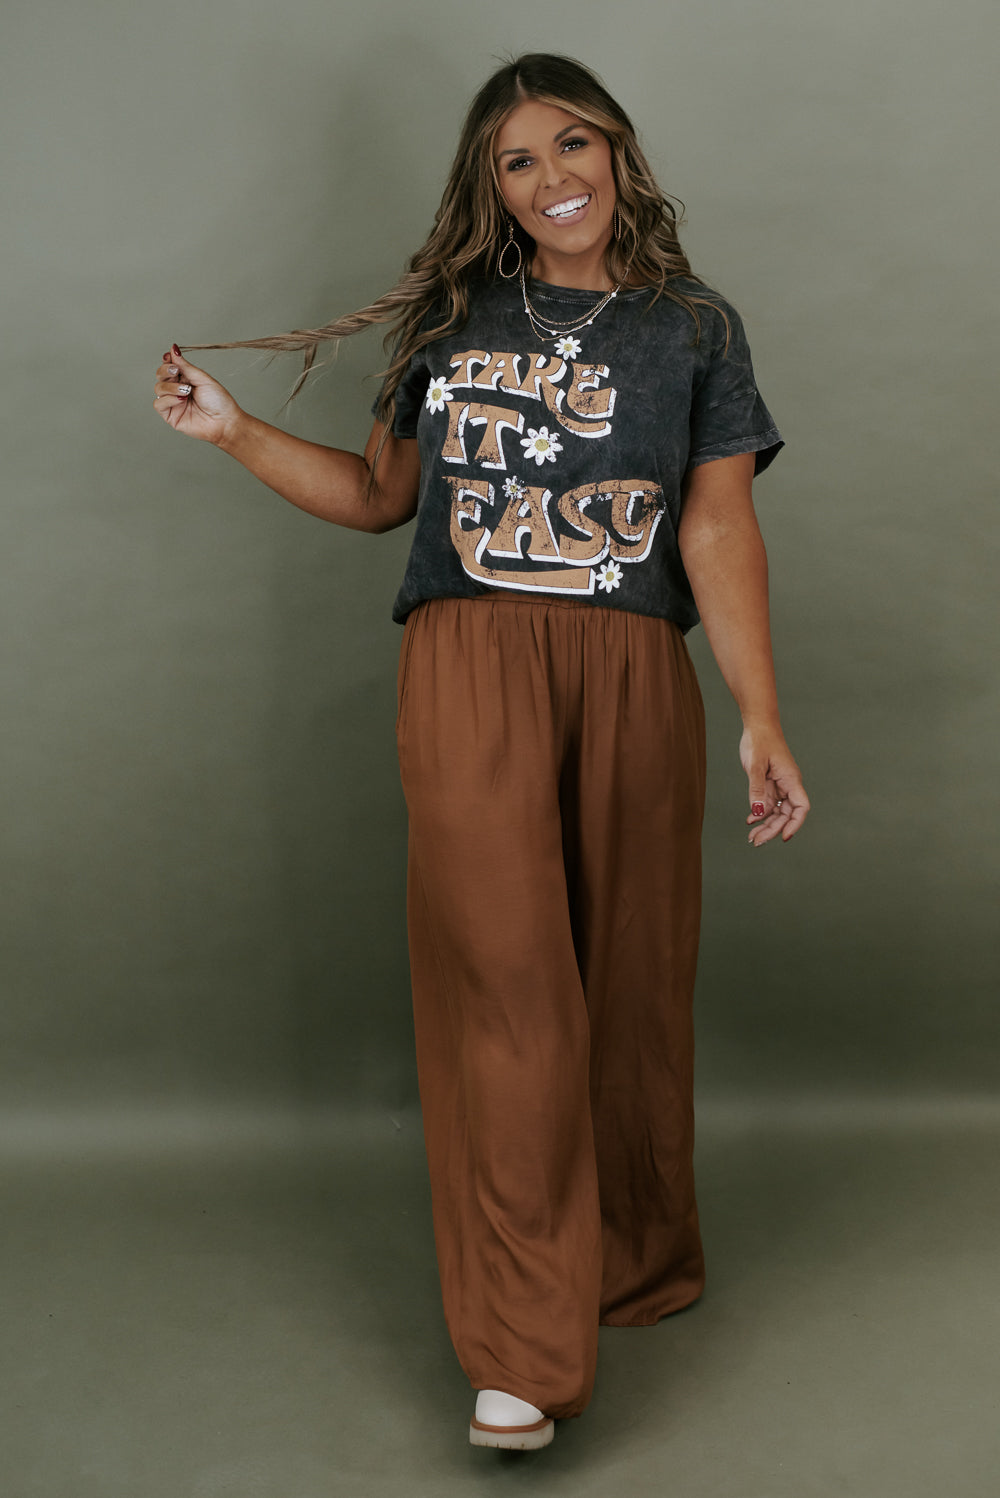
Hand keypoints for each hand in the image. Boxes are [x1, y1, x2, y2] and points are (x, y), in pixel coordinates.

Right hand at [152, 344, 242, 445]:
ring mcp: (173, 402)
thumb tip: (173, 349)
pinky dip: (168, 399)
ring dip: (171, 387)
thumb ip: (185, 366)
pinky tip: (181, 400)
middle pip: (160, 375)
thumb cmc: (218, 401)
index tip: (170, 357)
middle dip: (165, 370)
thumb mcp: (202, 378)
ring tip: (186, 391)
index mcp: (185, 379)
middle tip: (176, 371)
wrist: (224, 421)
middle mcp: (177, 389)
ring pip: (158, 388)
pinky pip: (159, 404)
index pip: (168, 366)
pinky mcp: (170, 416)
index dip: (167, 361)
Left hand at [740, 723, 809, 845]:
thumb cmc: (759, 740)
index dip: (795, 824)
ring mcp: (779, 785)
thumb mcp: (755, 765)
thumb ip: (756, 789)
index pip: (801, 807)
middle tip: (756, 841)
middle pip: (786, 814)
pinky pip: (767, 803)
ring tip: (752, 837)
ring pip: (776, 811)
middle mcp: (788, 784)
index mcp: (791, 779)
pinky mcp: (769, 783)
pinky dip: (760, 813)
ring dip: (765, 825)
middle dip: (773, 829)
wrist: (757, 725)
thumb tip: (758, 813)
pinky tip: (750, 820)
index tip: (784, 837)